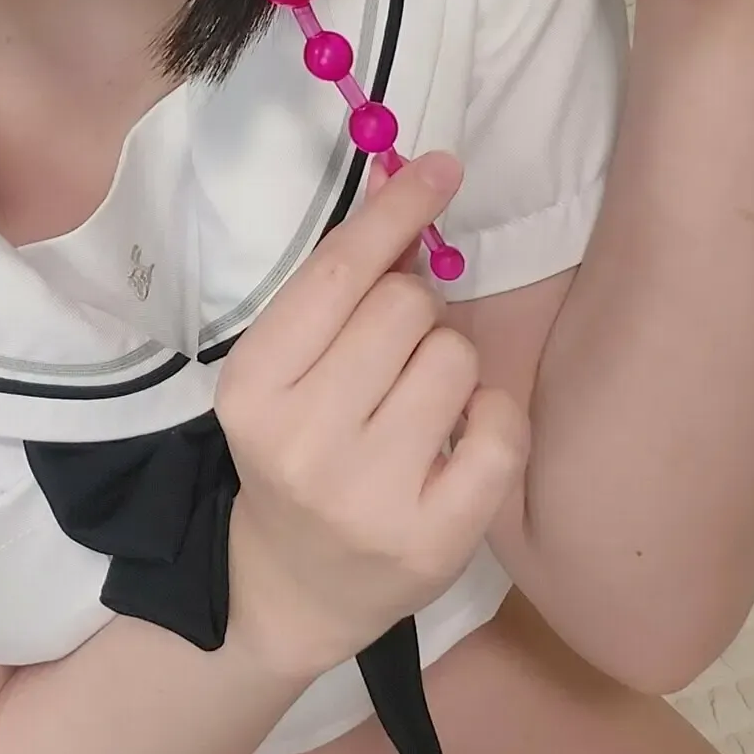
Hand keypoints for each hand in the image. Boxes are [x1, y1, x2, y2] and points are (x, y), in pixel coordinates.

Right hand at [214, 154, 528, 681]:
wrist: (289, 587)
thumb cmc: (292, 452)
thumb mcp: (283, 372)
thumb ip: (336, 291)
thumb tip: (407, 187)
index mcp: (252, 389)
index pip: (338, 273)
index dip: (396, 211)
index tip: (439, 165)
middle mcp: (303, 443)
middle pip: (406, 306)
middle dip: (413, 309)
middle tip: (393, 352)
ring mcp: (370, 497)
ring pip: (456, 357)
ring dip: (448, 364)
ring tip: (416, 406)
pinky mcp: (435, 541)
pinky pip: (501, 426)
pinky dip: (492, 418)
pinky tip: (456, 442)